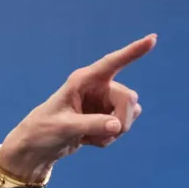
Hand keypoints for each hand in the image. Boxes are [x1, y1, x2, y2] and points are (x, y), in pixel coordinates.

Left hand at [0, 34, 156, 182]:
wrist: (36, 149)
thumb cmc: (43, 131)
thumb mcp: (65, 127)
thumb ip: (92, 125)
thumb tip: (117, 125)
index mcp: (83, 80)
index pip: (111, 63)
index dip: (133, 51)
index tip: (152, 38)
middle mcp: (96, 88)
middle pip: (128, 98)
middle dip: (123, 119)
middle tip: (107, 133)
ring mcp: (102, 103)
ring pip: (130, 114)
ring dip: (116, 131)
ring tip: (90, 137)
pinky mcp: (104, 118)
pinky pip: (121, 127)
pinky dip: (109, 138)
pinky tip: (89, 141)